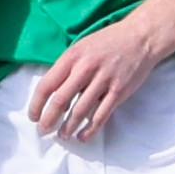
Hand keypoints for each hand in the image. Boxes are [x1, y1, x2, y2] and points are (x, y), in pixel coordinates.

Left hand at [25, 12, 174, 140]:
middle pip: (60, 101)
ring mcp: (103, 80)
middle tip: (43, 131)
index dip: (36, 104)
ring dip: (68, 128)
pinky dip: (90, 129)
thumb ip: (68, 67)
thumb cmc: (109, 42)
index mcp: (72, 56)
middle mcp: (85, 68)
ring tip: (63, 137)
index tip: (33, 116)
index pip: (46, 85)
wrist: (141, 37)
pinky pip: (101, 115)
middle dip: (48, 120)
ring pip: (80, 111)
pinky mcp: (119, 91)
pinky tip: (82, 136)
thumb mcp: (82, 47)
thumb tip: (53, 93)